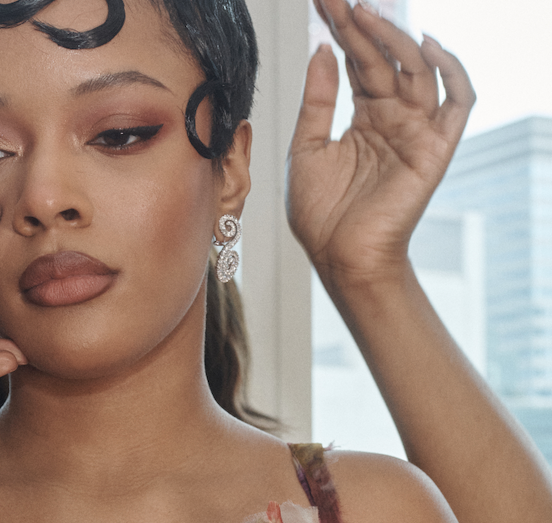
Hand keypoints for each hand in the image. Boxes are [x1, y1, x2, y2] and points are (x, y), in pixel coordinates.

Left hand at [287, 0, 474, 291]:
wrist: (338, 257)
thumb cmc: (320, 213)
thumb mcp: (306, 147)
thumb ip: (316, 100)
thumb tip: (320, 50)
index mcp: (363, 117)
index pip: (356, 62)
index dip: (343, 32)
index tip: (324, 3)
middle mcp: (392, 117)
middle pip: (383, 60)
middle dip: (363, 27)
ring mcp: (416, 130)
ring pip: (416, 71)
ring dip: (394, 40)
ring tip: (365, 15)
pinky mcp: (435, 148)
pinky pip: (458, 101)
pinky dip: (450, 70)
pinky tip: (426, 45)